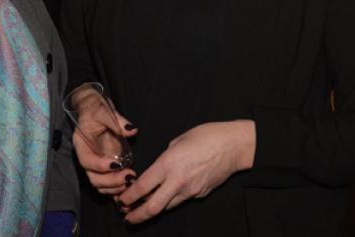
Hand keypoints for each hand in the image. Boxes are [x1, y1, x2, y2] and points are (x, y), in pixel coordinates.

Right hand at [72, 106, 136, 195]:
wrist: (94, 110)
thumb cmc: (96, 110)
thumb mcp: (104, 110)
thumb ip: (117, 121)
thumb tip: (130, 130)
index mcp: (82, 143)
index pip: (86, 161)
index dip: (100, 166)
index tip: (117, 163)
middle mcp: (87, 157)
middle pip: (94, 178)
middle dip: (112, 181)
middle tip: (129, 176)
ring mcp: (96, 165)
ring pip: (101, 185)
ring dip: (116, 188)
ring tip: (131, 181)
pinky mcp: (104, 169)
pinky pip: (107, 185)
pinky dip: (117, 189)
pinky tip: (129, 186)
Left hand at [118, 120, 254, 223]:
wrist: (234, 146)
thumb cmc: (205, 136)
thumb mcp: (176, 142)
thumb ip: (164, 159)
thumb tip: (158, 169)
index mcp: (167, 165)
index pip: (142, 187)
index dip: (128, 197)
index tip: (120, 200)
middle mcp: (177, 182)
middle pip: (153, 207)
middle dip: (137, 215)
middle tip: (126, 217)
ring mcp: (190, 191)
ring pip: (166, 207)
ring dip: (152, 209)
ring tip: (141, 209)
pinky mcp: (200, 194)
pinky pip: (181, 200)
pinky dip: (169, 201)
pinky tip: (164, 197)